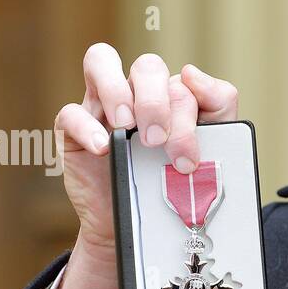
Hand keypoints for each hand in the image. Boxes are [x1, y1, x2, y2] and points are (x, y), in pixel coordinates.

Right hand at [55, 45, 239, 257]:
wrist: (142, 228)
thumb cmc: (172, 185)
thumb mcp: (207, 151)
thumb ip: (217, 110)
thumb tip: (192, 75)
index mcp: (171, 97)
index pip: (184, 79)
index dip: (193, 103)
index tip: (195, 142)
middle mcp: (136, 93)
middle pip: (147, 66)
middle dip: (156, 102)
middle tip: (158, 141)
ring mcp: (102, 107)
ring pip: (101, 60)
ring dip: (118, 92)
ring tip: (127, 128)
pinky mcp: (72, 130)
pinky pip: (70, 112)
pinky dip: (87, 128)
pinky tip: (103, 149)